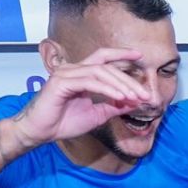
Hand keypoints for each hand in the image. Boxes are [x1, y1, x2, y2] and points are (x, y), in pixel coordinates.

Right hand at [14, 49, 154, 145]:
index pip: (103, 59)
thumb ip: (114, 106)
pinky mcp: (61, 82)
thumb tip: (135, 102)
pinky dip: (107, 89)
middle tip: (146, 94)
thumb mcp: (97, 114)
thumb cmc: (64, 123)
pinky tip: (119, 97)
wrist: (41, 133)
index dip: (120, 54)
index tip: (139, 55)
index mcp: (81, 74)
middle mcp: (73, 69)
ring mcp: (66, 74)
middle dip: (128, 79)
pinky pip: (89, 82)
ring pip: (100, 72)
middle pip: (106, 66)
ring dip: (120, 85)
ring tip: (135, 97)